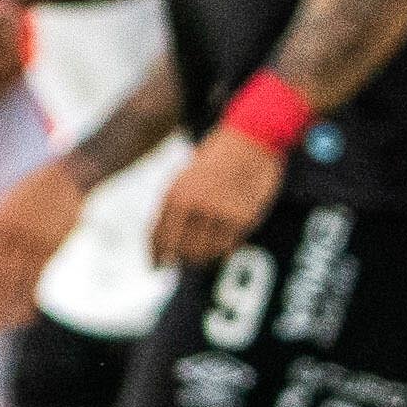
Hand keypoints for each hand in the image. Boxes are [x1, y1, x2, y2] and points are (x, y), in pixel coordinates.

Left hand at [0, 164, 81, 334]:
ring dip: (2, 309)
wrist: (66, 179)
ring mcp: (27, 241)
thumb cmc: (31, 193)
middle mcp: (4, 234)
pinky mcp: (50, 247)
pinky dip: (29, 301)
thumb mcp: (0, 208)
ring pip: (11, 283)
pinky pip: (36, 280)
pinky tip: (25, 317)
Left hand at [151, 122, 284, 268]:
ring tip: (208, 254)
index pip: (159, 238)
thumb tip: (166, 246)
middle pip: (182, 251)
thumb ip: (174, 209)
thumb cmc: (215, 159)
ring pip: (207, 253)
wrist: (250, 138)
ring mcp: (220, 213)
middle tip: (189, 262)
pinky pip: (230, 246)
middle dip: (184, 259)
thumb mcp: (184, 179)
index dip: (156, 257)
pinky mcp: (243, 217)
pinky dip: (226, 249)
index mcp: (175, 195)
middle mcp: (195, 206)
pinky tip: (227, 241)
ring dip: (206, 257)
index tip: (157, 268)